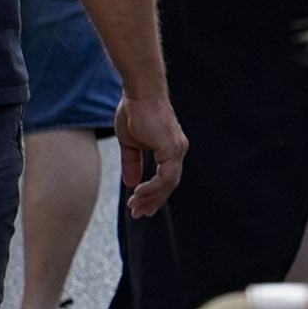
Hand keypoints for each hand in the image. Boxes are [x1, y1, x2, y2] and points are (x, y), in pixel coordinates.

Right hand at [117, 95, 187, 215]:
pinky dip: (153, 188)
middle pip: (169, 185)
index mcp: (169, 149)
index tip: (139, 206)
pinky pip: (166, 177)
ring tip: (135, 207)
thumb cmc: (135, 112)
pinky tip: (138, 193)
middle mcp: (177, 150)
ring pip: (169, 184)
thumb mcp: (130, 143)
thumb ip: (132, 162)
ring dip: (151, 198)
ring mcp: (177, 150)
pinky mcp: (172, 148)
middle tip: (138, 214)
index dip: (153, 194)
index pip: (166, 179)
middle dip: (153, 201)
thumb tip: (131, 182)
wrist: (139, 94)